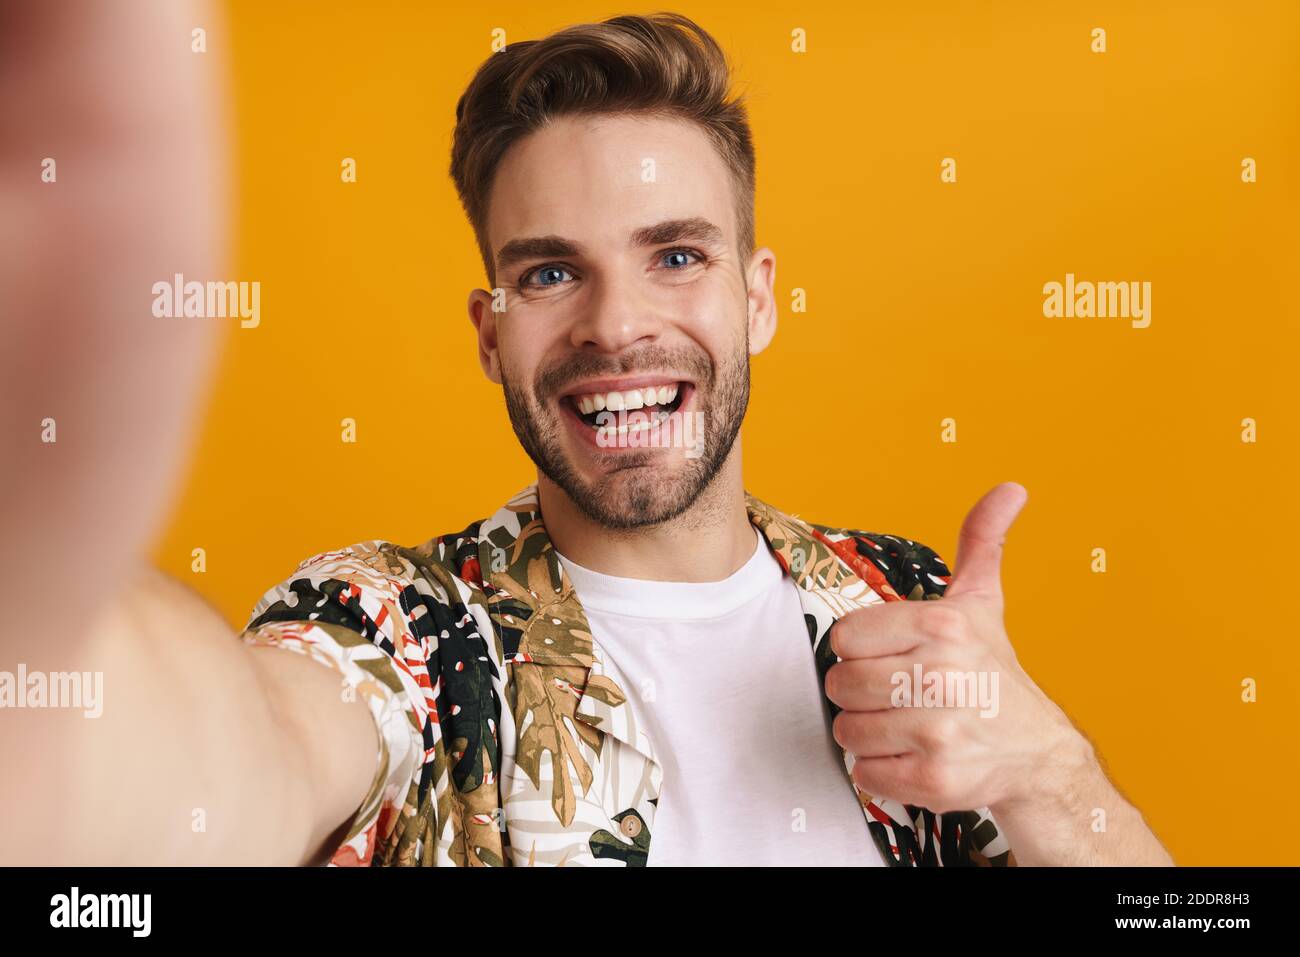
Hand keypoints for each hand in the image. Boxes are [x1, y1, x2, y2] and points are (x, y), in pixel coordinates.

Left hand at [827, 482, 1092, 814]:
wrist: (1037, 752)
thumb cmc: (995, 673)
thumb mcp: (983, 603)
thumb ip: (981, 542)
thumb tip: (1010, 488)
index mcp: (942, 626)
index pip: (844, 636)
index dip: (860, 650)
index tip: (891, 656)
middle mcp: (941, 676)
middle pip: (840, 684)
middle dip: (860, 693)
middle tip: (897, 695)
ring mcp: (938, 731)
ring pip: (847, 730)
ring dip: (868, 733)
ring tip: (905, 726)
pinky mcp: (935, 780)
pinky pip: (864, 773)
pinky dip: (879, 771)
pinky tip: (912, 757)